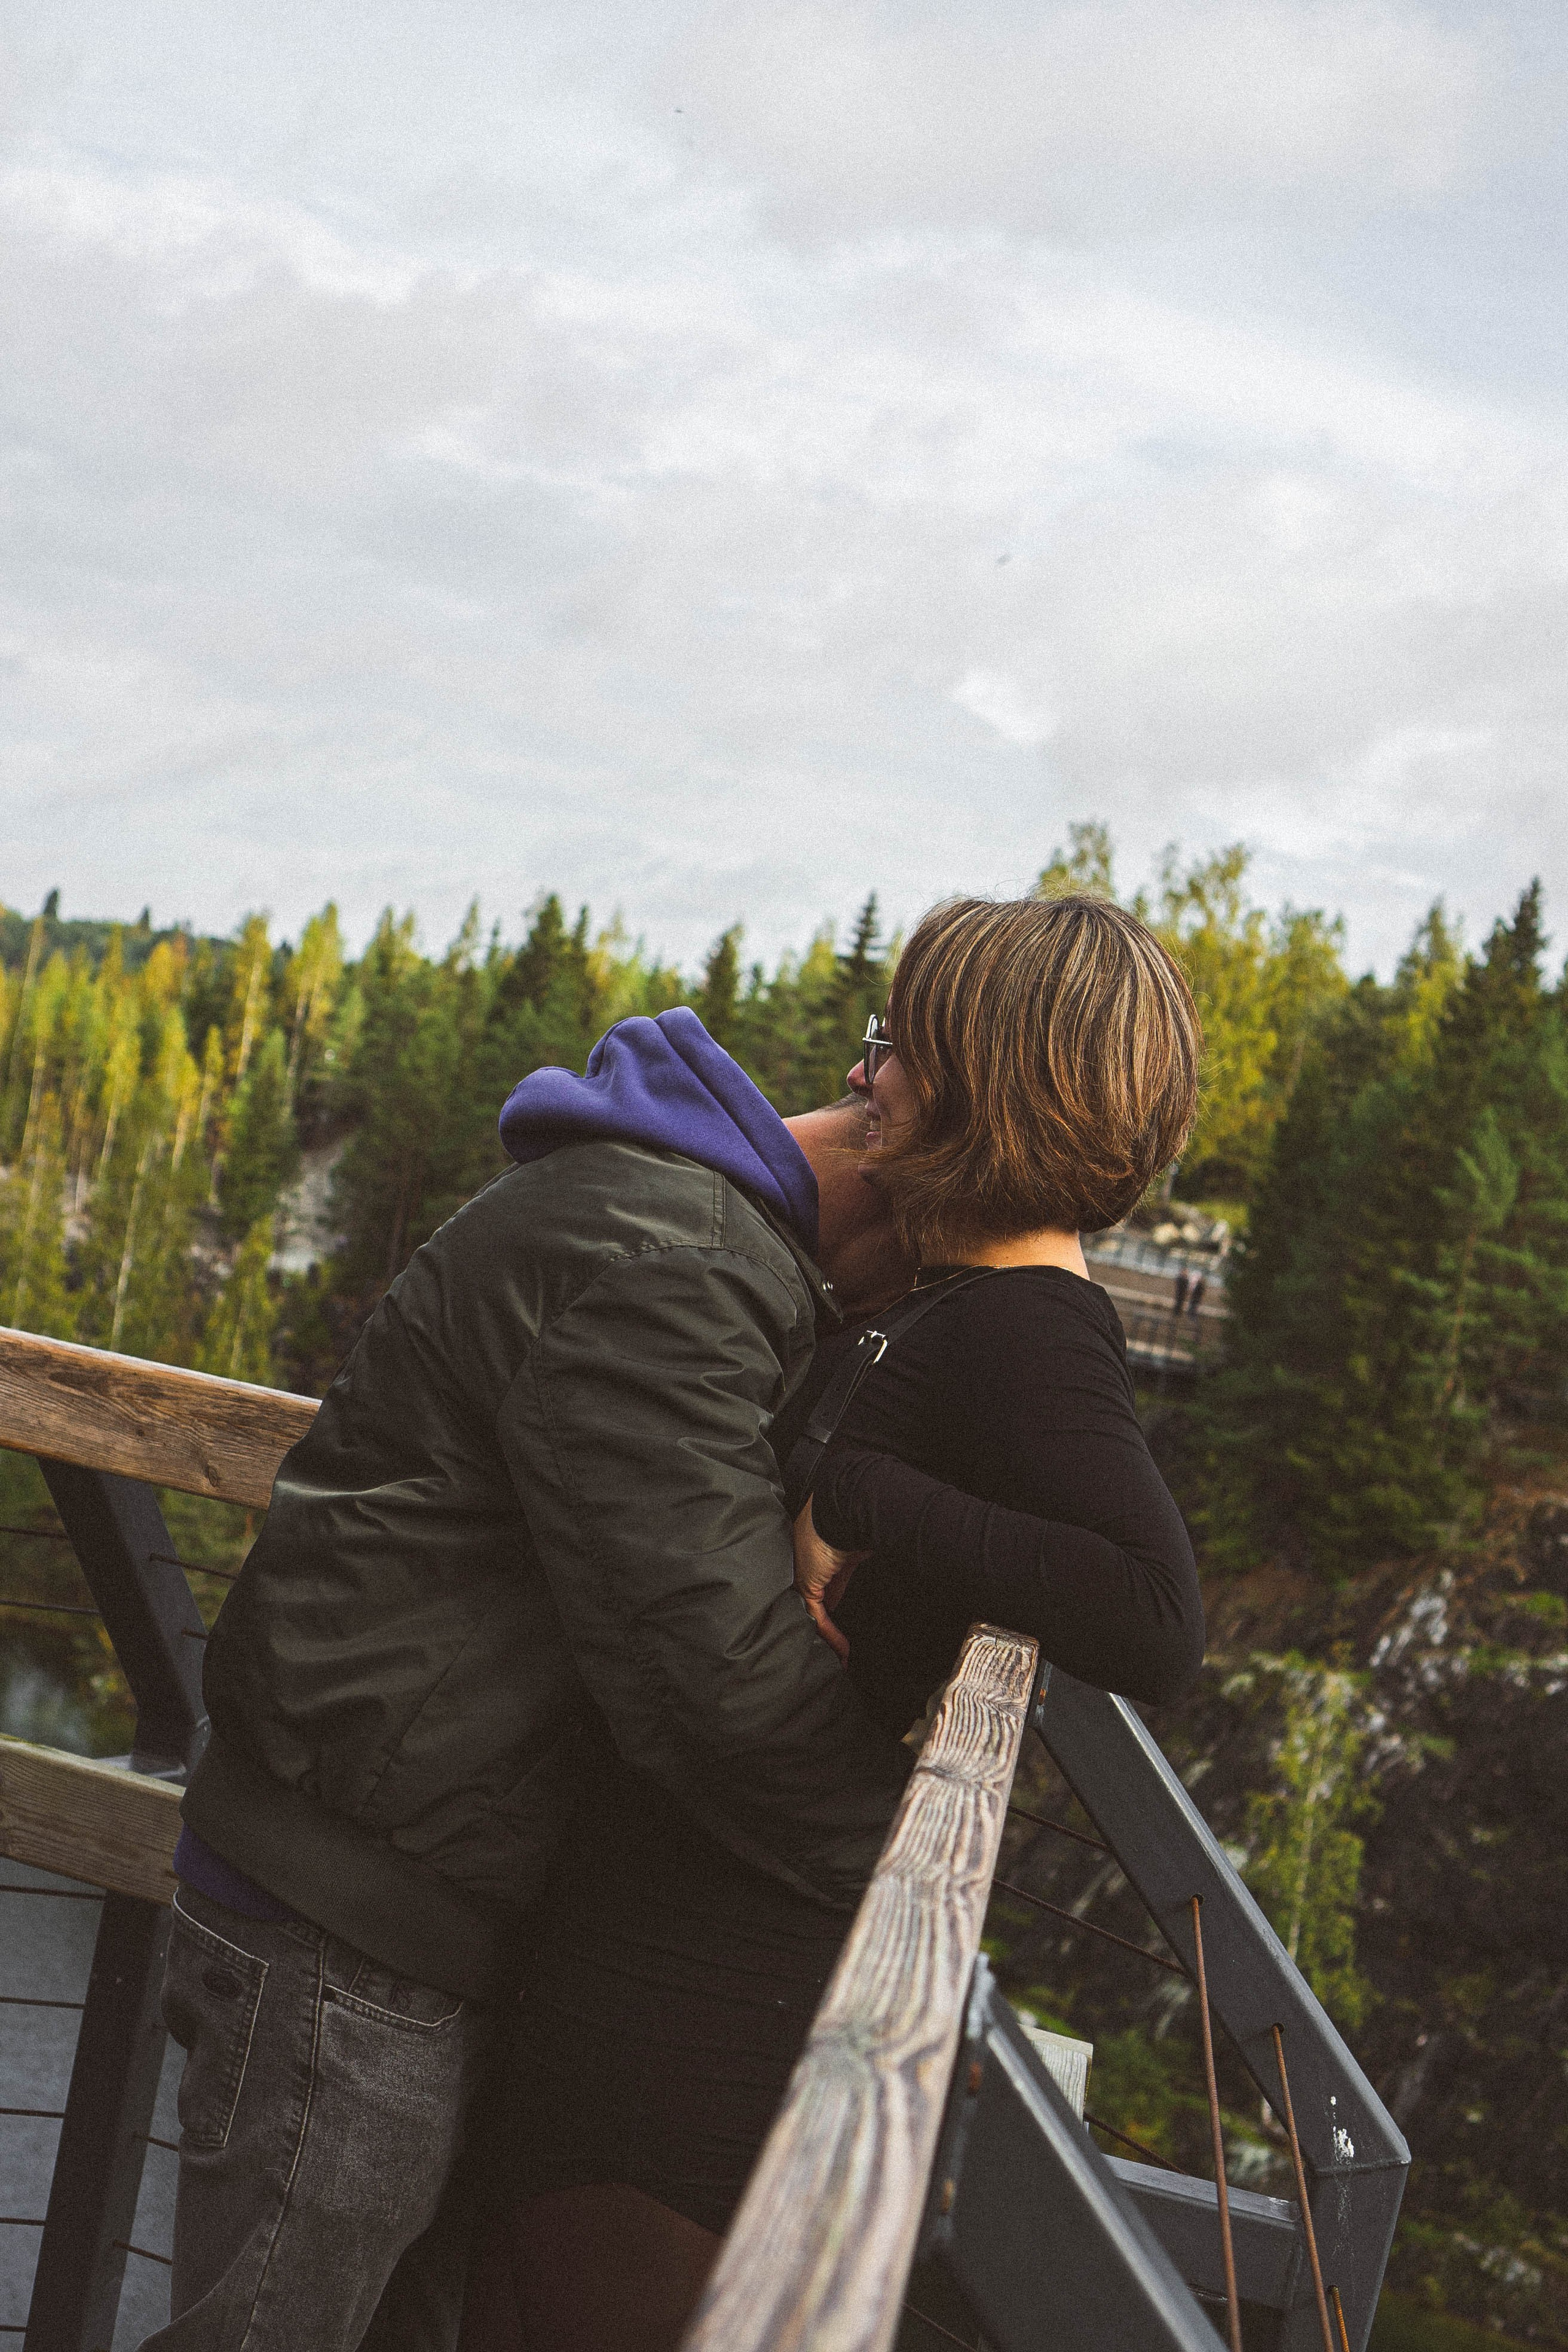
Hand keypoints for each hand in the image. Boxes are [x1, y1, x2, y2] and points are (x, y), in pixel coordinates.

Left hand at [793, 1495, 863, 1661]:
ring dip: (828, 1637)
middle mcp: (803, 1560)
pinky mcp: (807, 1583)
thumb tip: (845, 1595)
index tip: (835, 1621)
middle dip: (822, 1625)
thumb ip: (847, 1571)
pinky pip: (817, 1616)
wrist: (846, 1503)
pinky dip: (831, 1635)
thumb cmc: (854, 1515)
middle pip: (810, 1600)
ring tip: (841, 1657)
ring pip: (811, 1613)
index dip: (828, 1603)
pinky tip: (842, 1649)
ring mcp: (801, 1572)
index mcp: (813, 1547)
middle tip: (834, 1648)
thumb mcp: (853, 1548)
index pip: (819, 1582)